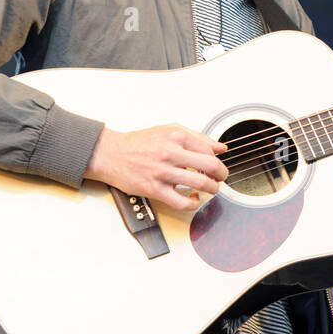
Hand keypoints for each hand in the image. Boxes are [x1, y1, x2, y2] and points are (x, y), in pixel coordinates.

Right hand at [85, 123, 227, 210]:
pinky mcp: (155, 189)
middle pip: (211, 166)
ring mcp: (163, 172)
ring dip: (212, 189)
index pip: (210, 150)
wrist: (110, 154)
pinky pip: (182, 202)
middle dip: (222, 175)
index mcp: (176, 136)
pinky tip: (193, 199)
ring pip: (201, 184)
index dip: (217, 160)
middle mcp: (171, 153)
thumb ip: (197, 137)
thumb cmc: (139, 143)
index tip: (216, 165)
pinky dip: (193, 203)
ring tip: (210, 189)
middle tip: (220, 178)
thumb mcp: (169, 130)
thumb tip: (220, 147)